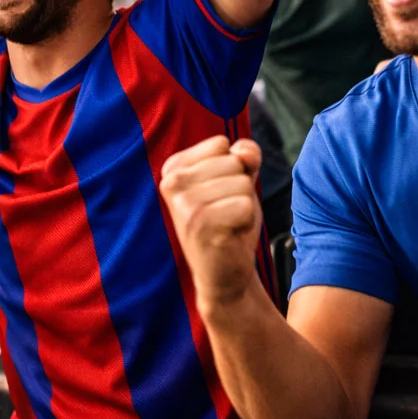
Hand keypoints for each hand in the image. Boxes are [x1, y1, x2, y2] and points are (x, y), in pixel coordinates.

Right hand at [160, 136, 262, 308]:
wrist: (224, 274)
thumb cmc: (229, 223)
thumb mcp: (238, 180)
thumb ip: (244, 156)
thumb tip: (243, 152)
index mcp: (173, 168)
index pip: (222, 144)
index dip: (233, 169)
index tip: (219, 194)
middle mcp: (172, 182)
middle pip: (233, 162)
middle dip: (240, 188)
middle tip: (225, 213)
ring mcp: (184, 204)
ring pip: (242, 183)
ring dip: (243, 206)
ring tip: (227, 223)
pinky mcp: (200, 225)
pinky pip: (245, 205)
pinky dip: (245, 222)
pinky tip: (229, 235)